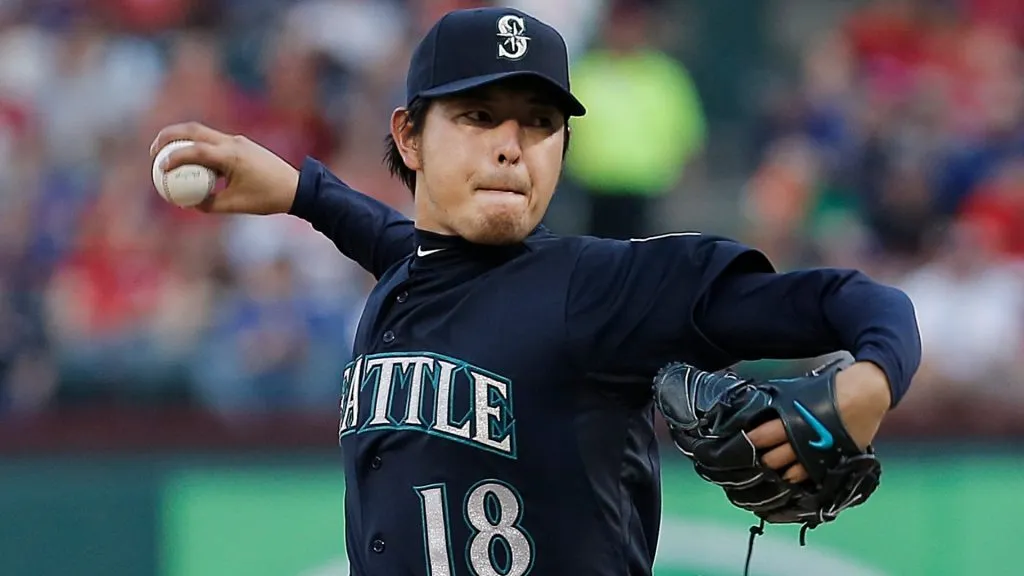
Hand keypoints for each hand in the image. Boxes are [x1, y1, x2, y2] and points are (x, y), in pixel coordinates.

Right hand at [150, 122, 299, 214]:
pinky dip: (197, 147)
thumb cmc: (267, 198)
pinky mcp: (240, 144)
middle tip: (154, 151)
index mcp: (232, 156)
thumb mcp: (235, 205)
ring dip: (182, 139)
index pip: (196, 150)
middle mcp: (233, 143)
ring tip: (166, 154)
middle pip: (193, 129)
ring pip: (202, 132)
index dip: (174, 157)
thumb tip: (187, 203)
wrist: (295, 188)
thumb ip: (208, 203)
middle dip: (168, 136)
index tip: (160, 169)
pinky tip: (189, 162)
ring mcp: (237, 141)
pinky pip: (212, 142)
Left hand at [746, 361, 891, 482]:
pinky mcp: (834, 463)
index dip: (749, 442)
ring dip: (779, 473)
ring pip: (791, 474)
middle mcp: (803, 441)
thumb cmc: (827, 390)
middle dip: (762, 460)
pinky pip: (812, 478)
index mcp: (791, 420)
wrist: (864, 395)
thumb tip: (756, 413)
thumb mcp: (796, 393)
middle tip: (755, 460)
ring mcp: (818, 456)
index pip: (761, 437)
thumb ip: (778, 407)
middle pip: (773, 460)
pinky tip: (793, 476)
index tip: (739, 445)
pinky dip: (800, 478)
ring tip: (772, 471)